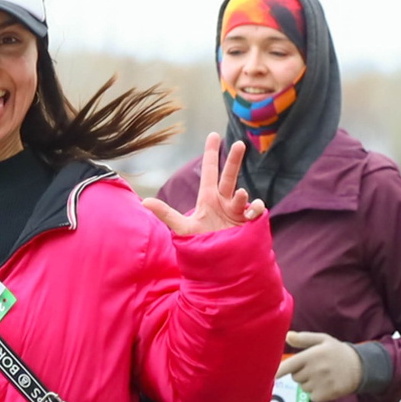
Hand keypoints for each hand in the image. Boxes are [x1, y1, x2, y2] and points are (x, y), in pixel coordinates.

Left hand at [142, 134, 267, 237]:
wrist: (217, 267)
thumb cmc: (199, 246)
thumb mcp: (182, 228)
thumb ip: (166, 214)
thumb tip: (144, 201)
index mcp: (208, 199)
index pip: (209, 171)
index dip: (211, 153)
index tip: (214, 134)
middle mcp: (224, 202)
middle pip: (229, 176)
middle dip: (234, 160)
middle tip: (240, 143)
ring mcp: (237, 212)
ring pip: (243, 195)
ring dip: (243, 195)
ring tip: (241, 197)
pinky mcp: (248, 223)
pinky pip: (255, 211)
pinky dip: (255, 209)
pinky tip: (251, 215)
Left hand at [279, 331, 363, 400]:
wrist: (360, 367)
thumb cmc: (338, 352)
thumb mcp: (323, 340)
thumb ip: (304, 339)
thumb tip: (287, 336)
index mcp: (312, 355)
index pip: (289, 365)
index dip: (279, 371)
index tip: (273, 375)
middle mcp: (315, 370)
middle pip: (295, 377)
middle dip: (301, 373)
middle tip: (316, 367)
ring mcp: (320, 383)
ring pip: (303, 387)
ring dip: (309, 383)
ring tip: (324, 375)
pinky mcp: (325, 395)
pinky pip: (311, 396)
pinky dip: (316, 393)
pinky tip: (327, 384)